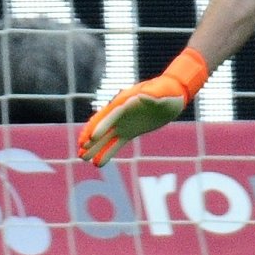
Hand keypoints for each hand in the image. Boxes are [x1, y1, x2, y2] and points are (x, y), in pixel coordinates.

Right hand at [77, 47, 210, 165]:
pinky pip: (115, 143)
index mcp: (126, 101)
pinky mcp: (129, 132)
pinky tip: (98, 163)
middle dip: (91, 137)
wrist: (174, 95)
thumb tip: (142, 95)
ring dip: (94, 147)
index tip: (90, 138)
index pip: (110, 115)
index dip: (100, 126)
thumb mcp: (163, 93)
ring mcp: (123, 123)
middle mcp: (121, 112)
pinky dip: (107, 153)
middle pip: (102, 126)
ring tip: (82, 158)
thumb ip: (153, 95)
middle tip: (80, 149)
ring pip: (106, 137)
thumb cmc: (168, 91)